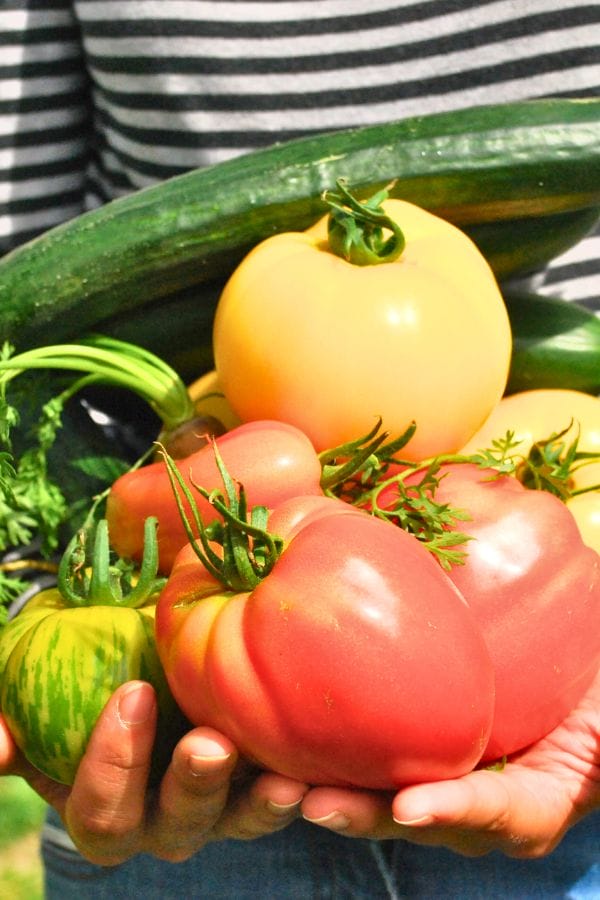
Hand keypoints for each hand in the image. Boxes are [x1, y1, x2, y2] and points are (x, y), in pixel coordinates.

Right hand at [1, 681, 307, 865]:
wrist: (142, 658)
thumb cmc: (78, 669)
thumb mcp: (31, 682)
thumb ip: (7, 713)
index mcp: (102, 806)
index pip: (101, 810)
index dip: (112, 762)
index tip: (133, 694)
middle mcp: (159, 818)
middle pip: (175, 826)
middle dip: (192, 787)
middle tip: (209, 745)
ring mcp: (215, 804)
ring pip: (236, 821)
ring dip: (258, 805)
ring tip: (282, 781)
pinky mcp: (257, 779)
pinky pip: (281, 794)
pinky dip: (301, 785)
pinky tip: (317, 766)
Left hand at [301, 666, 599, 857]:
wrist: (565, 681)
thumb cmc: (592, 709)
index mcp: (530, 804)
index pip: (494, 813)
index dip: (452, 811)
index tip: (409, 808)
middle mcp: (475, 803)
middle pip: (414, 815)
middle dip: (362, 815)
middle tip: (312, 803)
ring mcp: (438, 778)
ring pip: (377, 792)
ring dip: (328, 789)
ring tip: (275, 781)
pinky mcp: (409, 746)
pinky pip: (367, 754)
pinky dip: (326, 752)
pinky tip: (283, 736)